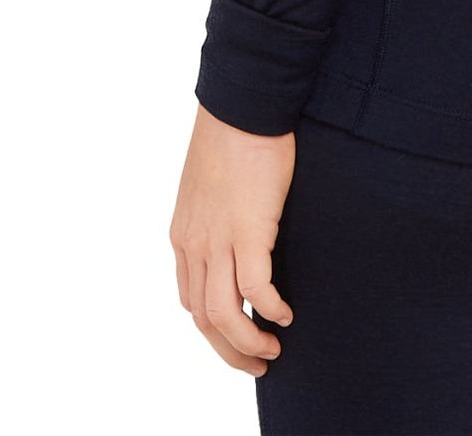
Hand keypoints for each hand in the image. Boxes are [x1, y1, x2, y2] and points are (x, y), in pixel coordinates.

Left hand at [170, 101, 298, 377]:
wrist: (242, 107)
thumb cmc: (233, 135)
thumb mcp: (210, 185)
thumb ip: (216, 217)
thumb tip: (238, 231)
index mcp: (184, 235)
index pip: (191, 299)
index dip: (215, 327)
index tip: (239, 334)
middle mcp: (195, 245)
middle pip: (204, 319)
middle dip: (230, 350)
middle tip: (257, 363)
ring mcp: (218, 241)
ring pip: (224, 316)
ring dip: (248, 343)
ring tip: (273, 349)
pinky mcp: (248, 231)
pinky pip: (256, 290)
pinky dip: (270, 310)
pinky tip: (286, 313)